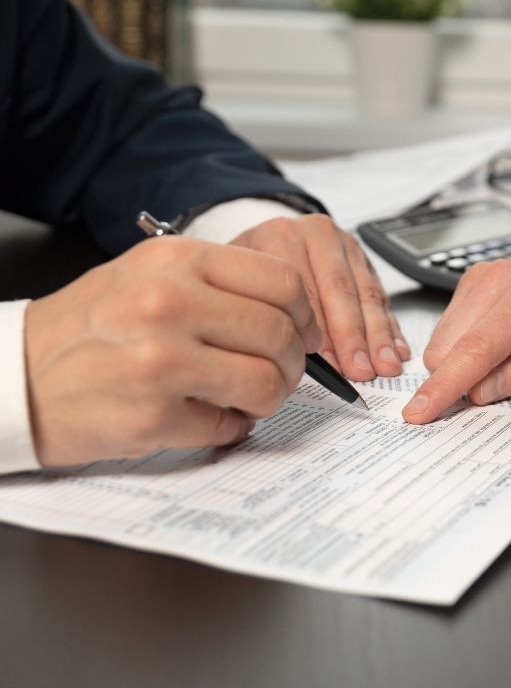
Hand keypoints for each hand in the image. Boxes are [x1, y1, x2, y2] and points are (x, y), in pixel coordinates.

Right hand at [25, 237, 324, 466]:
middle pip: (281, 334)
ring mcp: (160, 360)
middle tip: (278, 373)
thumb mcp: (150, 276)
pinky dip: (230, 426)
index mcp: (176, 261)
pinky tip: (207, 415)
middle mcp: (169, 304)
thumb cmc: (91, 327)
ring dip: (268, 397)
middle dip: (292, 363)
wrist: (16, 376)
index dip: (304, 314)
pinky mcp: (152, 415)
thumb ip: (220, 284)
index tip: (302, 332)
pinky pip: (230, 425)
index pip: (284, 282)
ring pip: (266, 382)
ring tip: (247, 398)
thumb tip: (296, 312)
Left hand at [229, 214, 407, 379]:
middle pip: (340, 290)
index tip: (329, 364)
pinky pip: (381, 296)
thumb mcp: (239, 286)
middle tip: (360, 368)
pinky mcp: (365, 261)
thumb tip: (283, 362)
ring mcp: (345, 246)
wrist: (263, 243)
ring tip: (383, 364)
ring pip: (367, 294)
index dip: (318, 331)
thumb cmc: (247, 273)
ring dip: (378, 335)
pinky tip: (395, 349)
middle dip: (353, 336)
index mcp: (280, 236)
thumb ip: (256, 315)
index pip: (304, 289)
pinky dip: (390, 326)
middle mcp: (316, 236)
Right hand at [403, 253, 510, 422]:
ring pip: (443, 340)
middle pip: (449, 346)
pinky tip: (503, 344)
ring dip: (467, 363)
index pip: (476, 349)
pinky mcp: (473, 281)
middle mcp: (499, 279)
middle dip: (463, 378)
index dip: (445, 385)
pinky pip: (450, 328)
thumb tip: (478, 391)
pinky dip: (467, 347)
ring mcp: (483, 276)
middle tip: (509, 380)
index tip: (418, 412)